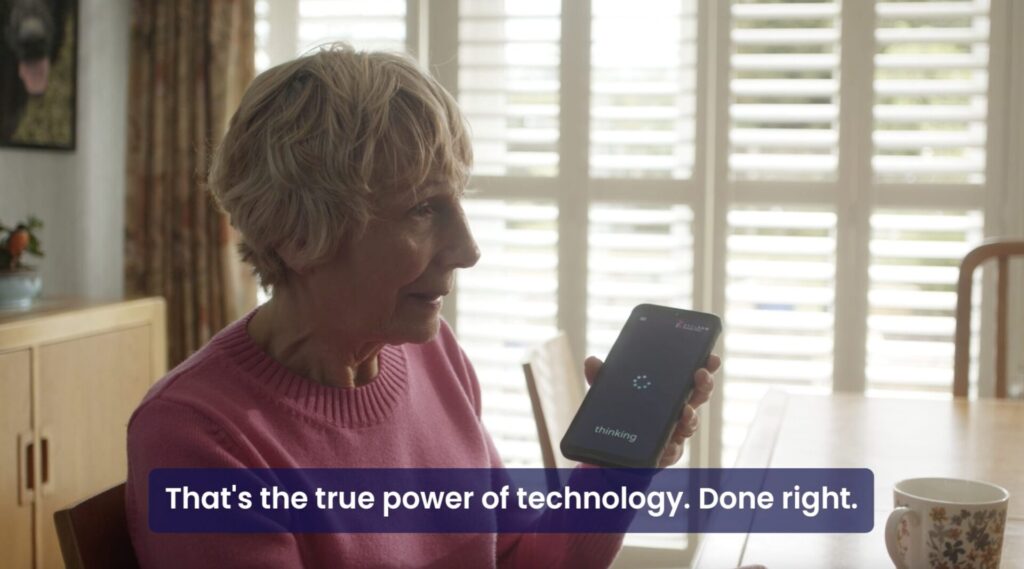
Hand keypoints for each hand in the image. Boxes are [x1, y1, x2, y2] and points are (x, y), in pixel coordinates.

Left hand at [583, 354, 719, 467]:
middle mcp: (677, 411)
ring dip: (690, 417)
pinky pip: (673, 451)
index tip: (710, 356)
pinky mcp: (666, 452)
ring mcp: (674, 432)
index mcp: (668, 392)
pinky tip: (667, 445)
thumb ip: (602, 378)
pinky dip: (670, 447)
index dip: (704, 366)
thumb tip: (592, 362)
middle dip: (703, 385)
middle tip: (700, 375)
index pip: (690, 376)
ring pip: (690, 424)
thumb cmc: (622, 417)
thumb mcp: (609, 394)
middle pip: (698, 397)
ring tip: (684, 412)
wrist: (613, 452)